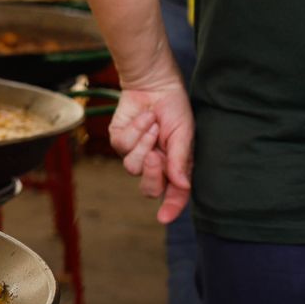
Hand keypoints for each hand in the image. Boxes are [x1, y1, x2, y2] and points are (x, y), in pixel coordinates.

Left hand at [109, 82, 193, 223]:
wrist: (155, 85)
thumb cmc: (174, 108)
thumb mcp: (184, 133)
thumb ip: (181, 160)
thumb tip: (182, 185)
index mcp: (176, 166)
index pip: (175, 194)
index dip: (171, 208)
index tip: (164, 218)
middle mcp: (156, 165)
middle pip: (149, 187)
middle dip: (152, 173)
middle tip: (156, 154)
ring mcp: (136, 154)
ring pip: (132, 167)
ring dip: (144, 143)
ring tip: (153, 125)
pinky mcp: (120, 141)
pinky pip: (122, 146)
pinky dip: (134, 130)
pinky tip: (144, 118)